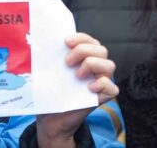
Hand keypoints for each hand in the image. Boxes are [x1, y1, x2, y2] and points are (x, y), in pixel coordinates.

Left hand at [36, 33, 118, 147]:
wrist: (50, 119)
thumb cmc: (52, 92)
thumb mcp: (52, 71)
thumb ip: (54, 57)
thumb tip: (44, 44)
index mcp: (86, 57)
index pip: (90, 40)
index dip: (81, 38)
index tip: (66, 42)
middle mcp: (96, 68)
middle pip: (102, 50)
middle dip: (84, 51)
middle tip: (68, 62)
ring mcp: (100, 82)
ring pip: (109, 65)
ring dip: (92, 65)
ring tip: (77, 75)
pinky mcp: (102, 98)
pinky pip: (112, 88)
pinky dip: (101, 84)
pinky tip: (88, 87)